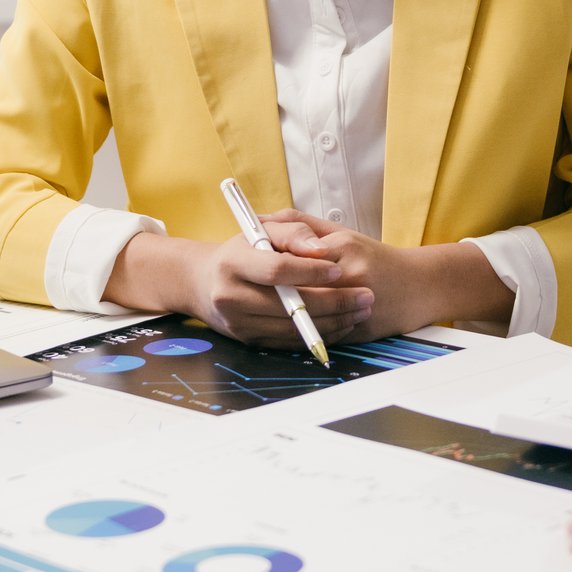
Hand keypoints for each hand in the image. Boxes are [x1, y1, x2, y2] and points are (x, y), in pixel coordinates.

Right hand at [178, 231, 371, 348]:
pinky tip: (343, 323)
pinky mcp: (249, 341)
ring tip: (360, 310)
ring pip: (294, 328)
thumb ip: (294, 231)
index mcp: (232, 264)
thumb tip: (322, 249)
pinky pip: (291, 342)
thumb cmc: (243, 249)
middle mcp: (230, 297)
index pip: (276, 270)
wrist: (206, 281)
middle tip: (366, 296)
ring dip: (334, 322)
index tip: (339, 270)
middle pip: (289, 305)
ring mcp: (239, 324)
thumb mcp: (262, 229)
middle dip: (334, 302)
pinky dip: (320, 334)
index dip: (310, 271)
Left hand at [263, 212, 443, 341]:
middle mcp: (351, 275)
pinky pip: (319, 336)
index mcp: (342, 247)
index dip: (268, 269)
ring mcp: (355, 306)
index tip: (250, 270)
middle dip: (266, 296)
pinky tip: (282, 330)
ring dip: (278, 319)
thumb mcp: (340, 231)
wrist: (420, 286)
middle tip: (246, 297)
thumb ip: (298, 225)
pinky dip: (298, 336)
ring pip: (304, 317)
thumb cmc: (375, 256)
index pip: (290, 259)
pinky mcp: (358, 332)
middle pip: (293, 291)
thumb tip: (258, 221)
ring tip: (258, 314)